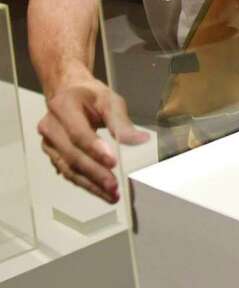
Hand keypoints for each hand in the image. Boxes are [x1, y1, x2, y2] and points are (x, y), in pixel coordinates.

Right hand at [38, 77, 149, 202]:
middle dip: (94, 173)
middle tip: (114, 186)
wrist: (68, 92)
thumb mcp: (109, 100)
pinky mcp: (53, 154)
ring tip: (110, 195)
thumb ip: (122, 122)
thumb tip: (142, 140)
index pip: (78, 133)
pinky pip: (68, 171)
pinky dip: (85, 183)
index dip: (94, 149)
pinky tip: (100, 191)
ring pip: (68, 168)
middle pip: (72, 155)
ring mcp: (48, 143)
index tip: (113, 163)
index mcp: (63, 107)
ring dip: (90, 184)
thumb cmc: (91, 95)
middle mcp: (50, 127)